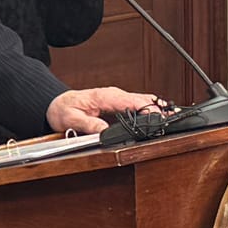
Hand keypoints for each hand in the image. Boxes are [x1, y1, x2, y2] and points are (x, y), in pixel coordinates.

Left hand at [46, 87, 161, 134]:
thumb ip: (89, 125)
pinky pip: (136, 104)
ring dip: (155, 108)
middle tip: (172, 118)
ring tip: (170, 117)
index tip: (158, 117)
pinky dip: (148, 108)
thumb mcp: (72, 119)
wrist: (55, 103)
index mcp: (105, 97)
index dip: (147, 109)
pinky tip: (156, 115)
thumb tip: (105, 132)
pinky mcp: (117, 103)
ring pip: (141, 101)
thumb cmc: (63, 109)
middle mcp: (113, 95)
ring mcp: (116, 98)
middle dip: (158, 108)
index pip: (131, 101)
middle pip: (141, 100)